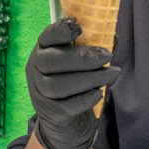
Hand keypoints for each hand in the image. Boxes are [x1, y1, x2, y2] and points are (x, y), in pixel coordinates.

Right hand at [24, 17, 120, 148]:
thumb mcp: (79, 63)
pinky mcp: (50, 114)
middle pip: (50, 61)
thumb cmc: (75, 83)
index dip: (60, 30)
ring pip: (57, 85)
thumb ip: (93, 48)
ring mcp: (40, 93)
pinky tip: (99, 94)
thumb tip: (113, 37)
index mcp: (43, 50)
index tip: (79, 26)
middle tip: (107, 56)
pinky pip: (65, 106)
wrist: (66, 122)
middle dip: (81, 57)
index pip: (46, 37)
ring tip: (112, 74)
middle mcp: (35, 70)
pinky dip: (84, 99)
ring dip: (89, 78)